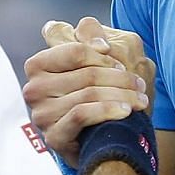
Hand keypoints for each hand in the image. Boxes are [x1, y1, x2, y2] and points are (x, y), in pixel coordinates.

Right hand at [22, 16, 153, 165]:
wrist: (108, 139)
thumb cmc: (105, 93)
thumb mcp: (103, 56)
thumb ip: (93, 34)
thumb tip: (100, 44)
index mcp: (40, 63)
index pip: (73, 49)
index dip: (100, 53)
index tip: (118, 61)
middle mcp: (34, 87)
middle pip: (87, 72)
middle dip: (120, 78)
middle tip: (138, 84)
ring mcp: (41, 113)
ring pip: (88, 93)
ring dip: (121, 95)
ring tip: (139, 99)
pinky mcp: (52, 135)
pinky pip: (82, 114)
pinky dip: (108, 110)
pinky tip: (126, 111)